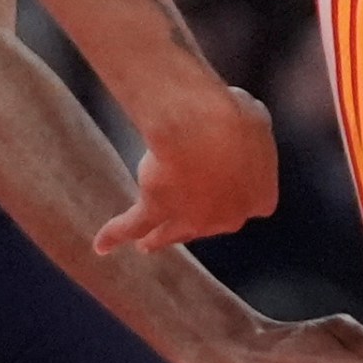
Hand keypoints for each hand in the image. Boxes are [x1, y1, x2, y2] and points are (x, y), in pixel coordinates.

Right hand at [94, 86, 278, 253]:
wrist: (206, 126)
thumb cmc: (235, 116)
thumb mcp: (253, 118)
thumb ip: (246, 130)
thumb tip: (234, 121)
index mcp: (261, 198)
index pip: (250, 204)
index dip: (235, 192)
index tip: (226, 182)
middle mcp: (228, 218)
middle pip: (209, 222)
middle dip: (195, 219)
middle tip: (184, 225)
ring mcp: (192, 221)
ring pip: (171, 233)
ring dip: (158, 240)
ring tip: (147, 246)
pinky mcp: (157, 210)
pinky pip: (132, 226)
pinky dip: (115, 235)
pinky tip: (101, 246)